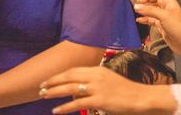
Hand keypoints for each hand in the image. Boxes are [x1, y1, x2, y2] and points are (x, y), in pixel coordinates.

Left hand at [39, 66, 171, 113]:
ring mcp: (97, 88)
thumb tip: (75, 91)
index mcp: (97, 70)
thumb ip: (92, 83)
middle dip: (53, 81)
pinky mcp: (99, 100)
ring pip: (70, 88)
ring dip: (54, 92)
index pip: (73, 70)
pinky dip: (65, 107)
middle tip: (40, 86)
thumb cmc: (124, 91)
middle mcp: (95, 76)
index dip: (60, 74)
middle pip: (69, 76)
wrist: (140, 97)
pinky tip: (56, 110)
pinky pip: (77, 103)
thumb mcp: (107, 81)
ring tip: (43, 95)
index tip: (49, 78)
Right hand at [134, 0, 180, 54]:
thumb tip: (138, 7)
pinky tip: (140, 20)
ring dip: (144, 9)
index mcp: (169, 2)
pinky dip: (144, 19)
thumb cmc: (180, 28)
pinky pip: (150, 19)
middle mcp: (166, 8)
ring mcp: (163, 16)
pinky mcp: (161, 25)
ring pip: (151, 9)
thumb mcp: (164, 16)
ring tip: (137, 10)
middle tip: (138, 2)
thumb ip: (150, 10)